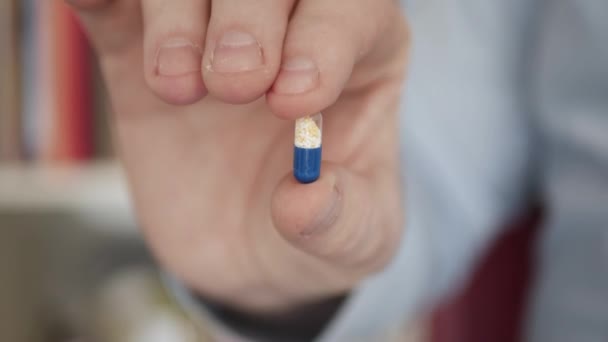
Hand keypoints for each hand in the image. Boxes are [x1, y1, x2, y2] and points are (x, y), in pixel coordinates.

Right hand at [68, 0, 408, 312]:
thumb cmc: (319, 225)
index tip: (292, 97)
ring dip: (174, 16)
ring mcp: (210, 33)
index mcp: (359, 52)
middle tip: (232, 86)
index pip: (351, 6)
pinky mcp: (141, 54)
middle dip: (247, 19)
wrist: (251, 249)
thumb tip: (305, 199)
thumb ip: (344, 221)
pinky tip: (94, 2)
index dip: (324, 36)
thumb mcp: (354, 240)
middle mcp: (288, 26)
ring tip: (177, 89)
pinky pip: (115, 4)